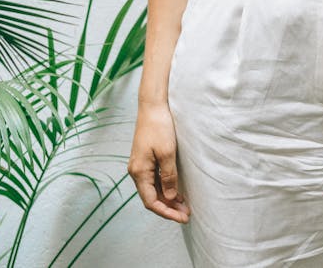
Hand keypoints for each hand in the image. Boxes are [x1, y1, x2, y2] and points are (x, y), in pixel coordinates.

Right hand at [128, 102, 189, 223]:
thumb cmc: (159, 126)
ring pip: (153, 190)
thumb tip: (169, 197)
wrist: (152, 106)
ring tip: (184, 205)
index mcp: (139, 172)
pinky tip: (176, 191)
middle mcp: (136, 171)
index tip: (182, 217)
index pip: (151, 201)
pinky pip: (154, 180)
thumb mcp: (167, 153)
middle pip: (152, 197)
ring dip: (168, 199)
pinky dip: (165, 188)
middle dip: (169, 208)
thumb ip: (168, 176)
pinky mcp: (145, 159)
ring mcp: (140, 165)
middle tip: (186, 214)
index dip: (166, 212)